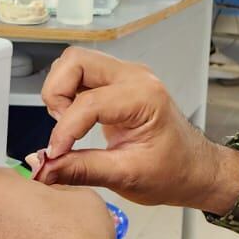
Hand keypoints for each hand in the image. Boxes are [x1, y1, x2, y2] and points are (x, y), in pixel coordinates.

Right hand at [28, 49, 238, 214]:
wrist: (195, 169)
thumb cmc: (173, 172)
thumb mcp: (127, 177)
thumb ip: (82, 170)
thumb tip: (44, 169)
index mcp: (144, 97)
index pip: (88, 103)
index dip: (64, 131)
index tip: (55, 156)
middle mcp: (135, 77)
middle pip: (76, 61)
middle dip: (57, 93)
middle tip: (60, 127)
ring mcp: (126, 76)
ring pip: (75, 62)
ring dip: (61, 90)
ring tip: (67, 124)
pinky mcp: (117, 82)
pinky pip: (82, 74)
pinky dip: (69, 93)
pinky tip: (75, 120)